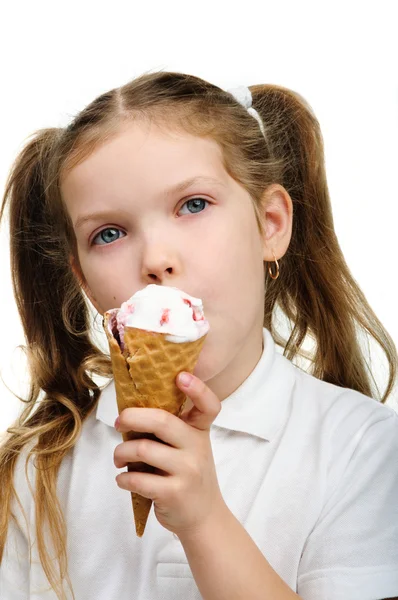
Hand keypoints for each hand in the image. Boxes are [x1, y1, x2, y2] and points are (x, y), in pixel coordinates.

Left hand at [113, 372, 225, 537]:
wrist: (203, 517)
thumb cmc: (187, 475)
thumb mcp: (189, 447)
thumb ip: (171, 429)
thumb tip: (130, 412)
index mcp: (199, 431)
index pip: (209, 406)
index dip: (198, 389)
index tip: (181, 376)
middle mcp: (197, 447)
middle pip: (162, 421)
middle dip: (132, 418)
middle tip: (119, 422)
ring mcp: (188, 471)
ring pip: (143, 449)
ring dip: (121, 452)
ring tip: (118, 458)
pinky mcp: (174, 493)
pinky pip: (138, 479)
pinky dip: (123, 478)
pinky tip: (123, 479)